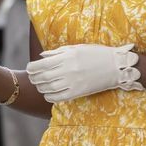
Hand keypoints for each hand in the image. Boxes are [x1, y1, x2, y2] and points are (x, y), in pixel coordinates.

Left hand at [26, 43, 140, 103]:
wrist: (116, 66)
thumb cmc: (96, 54)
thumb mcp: (77, 48)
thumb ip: (58, 52)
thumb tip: (42, 56)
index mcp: (67, 57)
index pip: (41, 64)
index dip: (32, 68)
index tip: (29, 68)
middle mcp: (68, 70)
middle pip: (42, 77)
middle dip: (34, 78)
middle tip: (32, 78)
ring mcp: (73, 82)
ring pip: (48, 88)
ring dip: (40, 88)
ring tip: (40, 85)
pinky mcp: (78, 92)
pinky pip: (58, 97)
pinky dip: (50, 97)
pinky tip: (48, 94)